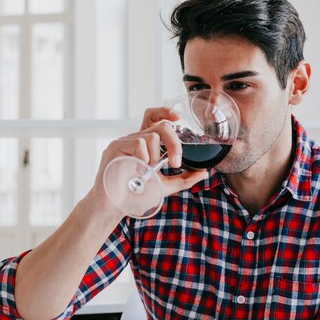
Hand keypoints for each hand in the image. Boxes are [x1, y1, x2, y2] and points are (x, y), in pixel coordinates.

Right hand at [91, 111, 207, 212]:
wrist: (115, 207)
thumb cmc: (136, 195)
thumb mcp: (165, 186)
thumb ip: (184, 178)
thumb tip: (204, 173)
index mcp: (145, 144)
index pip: (154, 117)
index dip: (166, 111)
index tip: (179, 118)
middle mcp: (135, 139)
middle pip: (160, 125)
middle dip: (174, 143)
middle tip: (176, 162)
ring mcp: (124, 141)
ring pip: (151, 135)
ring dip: (155, 156)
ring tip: (148, 172)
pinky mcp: (115, 146)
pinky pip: (138, 143)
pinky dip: (144, 157)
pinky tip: (138, 170)